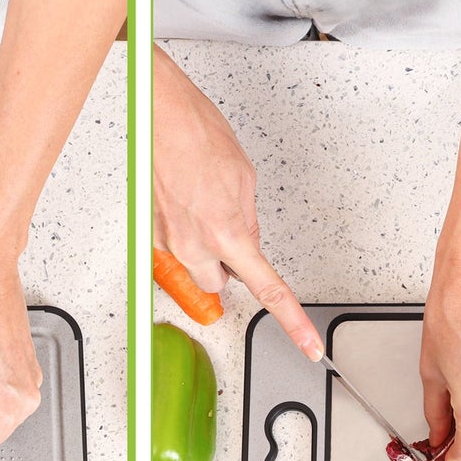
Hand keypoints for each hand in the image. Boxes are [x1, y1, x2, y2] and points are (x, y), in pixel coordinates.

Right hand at [153, 49, 320, 358]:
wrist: (161, 116)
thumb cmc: (198, 135)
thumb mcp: (244, 178)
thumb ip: (248, 220)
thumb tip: (248, 242)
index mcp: (228, 233)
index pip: (267, 289)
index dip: (292, 322)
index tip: (308, 345)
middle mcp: (196, 245)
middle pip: (220, 283)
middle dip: (229, 264)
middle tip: (229, 227)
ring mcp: (170, 241)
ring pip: (196, 269)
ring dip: (206, 251)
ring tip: (205, 207)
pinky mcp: (151, 232)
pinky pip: (176, 248)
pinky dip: (185, 232)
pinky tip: (188, 201)